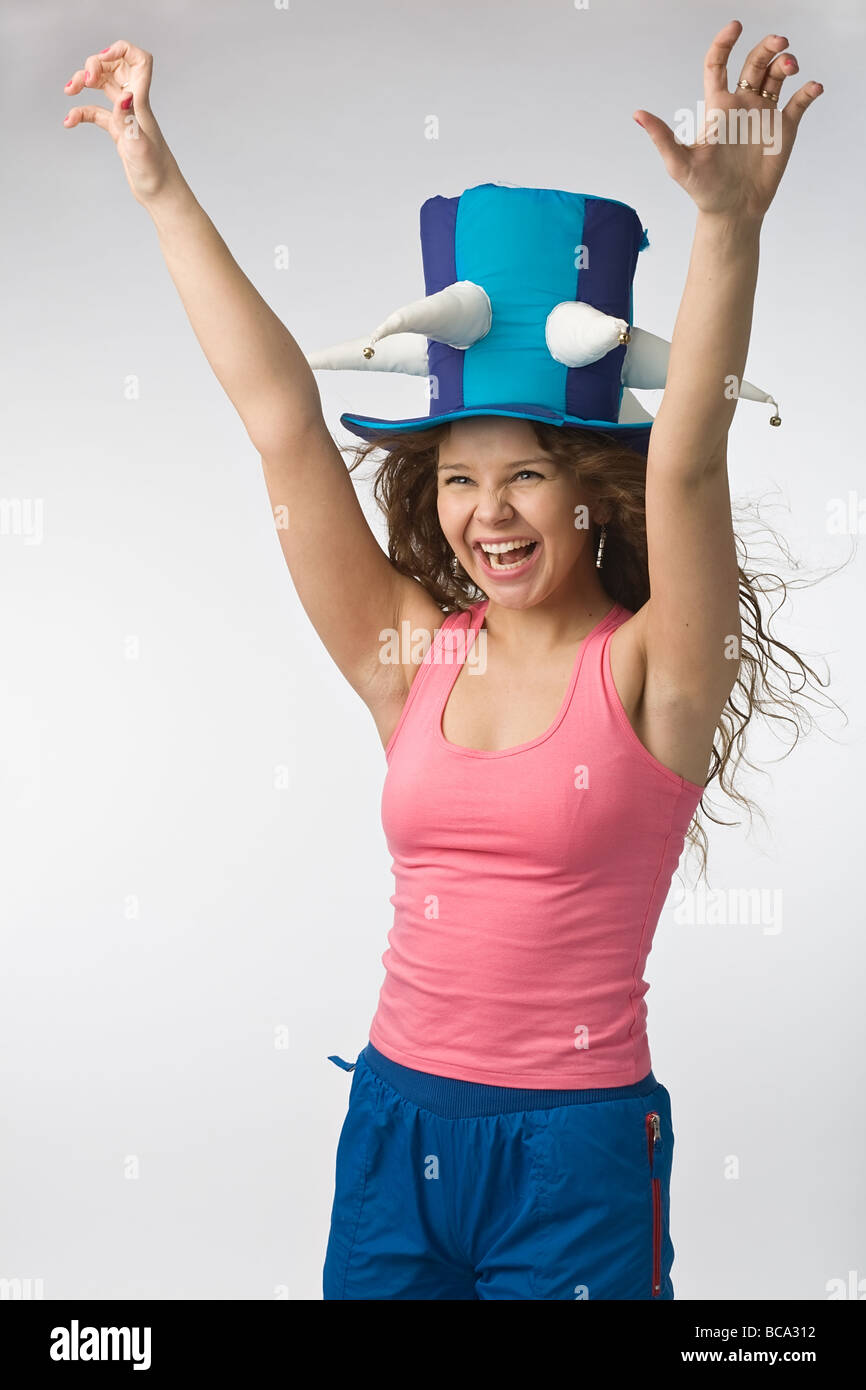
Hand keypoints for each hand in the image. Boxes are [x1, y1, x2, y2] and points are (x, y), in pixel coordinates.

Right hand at [63, 39, 181, 204]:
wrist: (162, 196)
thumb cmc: (156, 174)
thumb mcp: (139, 146)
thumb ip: (128, 119)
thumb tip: (124, 95)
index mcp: (140, 102)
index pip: (138, 60)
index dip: (120, 50)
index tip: (101, 59)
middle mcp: (134, 105)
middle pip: (115, 67)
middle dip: (94, 64)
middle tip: (82, 82)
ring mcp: (126, 117)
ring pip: (103, 86)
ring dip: (84, 82)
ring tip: (68, 91)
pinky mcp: (119, 132)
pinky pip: (97, 113)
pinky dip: (82, 112)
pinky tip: (69, 122)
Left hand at [633, 20, 822, 220]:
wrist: (731, 211)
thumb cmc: (703, 188)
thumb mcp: (679, 163)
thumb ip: (661, 136)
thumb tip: (637, 114)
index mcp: (718, 107)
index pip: (719, 64)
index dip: (725, 42)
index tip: (736, 26)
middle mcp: (742, 105)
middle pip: (755, 63)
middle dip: (767, 48)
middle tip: (779, 43)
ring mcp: (763, 115)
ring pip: (777, 77)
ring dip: (786, 64)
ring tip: (789, 67)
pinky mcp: (783, 129)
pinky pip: (798, 103)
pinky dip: (808, 92)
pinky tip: (813, 88)